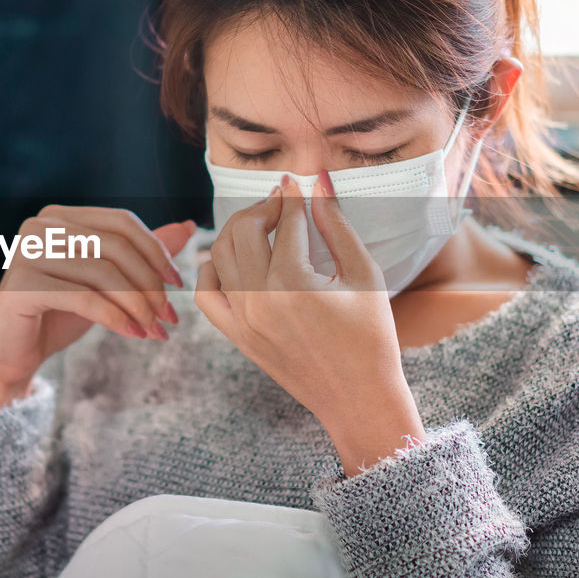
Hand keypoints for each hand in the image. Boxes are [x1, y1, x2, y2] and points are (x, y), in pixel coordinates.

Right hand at [0, 206, 197, 416]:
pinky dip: (115, 316)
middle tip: (169, 317)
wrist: (13, 354)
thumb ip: (140, 254)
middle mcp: (39, 227)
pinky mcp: (21, 286)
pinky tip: (133, 334)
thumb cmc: (58, 314)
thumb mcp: (106, 282)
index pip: (122, 223)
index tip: (177, 284)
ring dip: (137, 305)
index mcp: (59, 217)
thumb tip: (188, 226)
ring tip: (154, 330)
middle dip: (150, 283)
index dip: (156, 251)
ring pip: (103, 273)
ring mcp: (26, 253)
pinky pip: (83, 297)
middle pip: (115, 246)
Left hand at [194, 171, 425, 474]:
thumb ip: (335, 223)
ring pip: (220, 256)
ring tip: (264, 227)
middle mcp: (259, 300)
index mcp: (294, 282)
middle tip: (283, 204)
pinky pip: (206, 293)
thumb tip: (316, 179)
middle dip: (263, 208)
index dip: (293, 196)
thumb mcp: (363, 273)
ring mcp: (242, 320)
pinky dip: (212, 269)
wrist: (359, 398)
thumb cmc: (371, 336)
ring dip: (238, 232)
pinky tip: (235, 259)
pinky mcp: (236, 336)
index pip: (287, 221)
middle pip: (244, 230)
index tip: (297, 182)